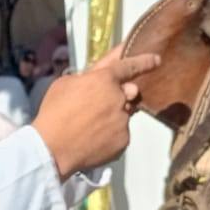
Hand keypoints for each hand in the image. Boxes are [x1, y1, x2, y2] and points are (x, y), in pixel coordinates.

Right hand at [32, 49, 159, 177]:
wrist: (52, 149)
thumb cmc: (54, 114)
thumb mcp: (64, 84)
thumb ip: (86, 78)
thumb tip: (95, 80)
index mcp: (104, 79)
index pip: (130, 66)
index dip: (144, 62)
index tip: (156, 60)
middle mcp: (119, 98)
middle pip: (130, 93)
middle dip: (121, 96)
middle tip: (100, 106)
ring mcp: (123, 120)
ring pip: (124, 115)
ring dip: (112, 117)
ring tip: (89, 127)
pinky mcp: (124, 140)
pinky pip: (121, 134)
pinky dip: (111, 136)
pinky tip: (93, 139)